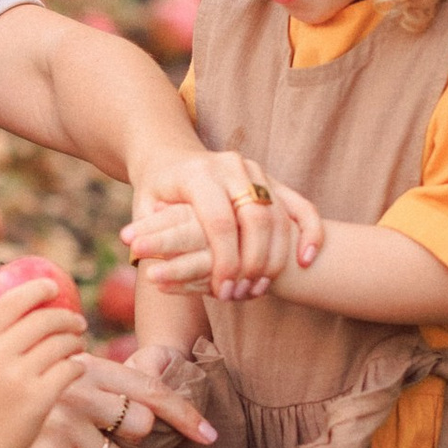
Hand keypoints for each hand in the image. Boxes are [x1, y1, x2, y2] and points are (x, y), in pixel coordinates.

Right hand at [0, 276, 89, 447]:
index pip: (11, 302)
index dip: (37, 290)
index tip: (53, 288)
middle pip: (42, 320)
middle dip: (65, 317)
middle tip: (76, 321)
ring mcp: (18, 377)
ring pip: (60, 343)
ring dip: (74, 340)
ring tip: (78, 345)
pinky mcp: (39, 399)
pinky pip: (69, 369)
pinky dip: (77, 364)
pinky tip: (77, 368)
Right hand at [18, 343, 217, 447]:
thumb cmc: (27, 395)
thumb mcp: (61, 367)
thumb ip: (114, 372)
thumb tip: (161, 363)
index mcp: (86, 365)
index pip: (149, 389)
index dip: (184, 413)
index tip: (209, 435)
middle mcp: (78, 392)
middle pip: (140, 425)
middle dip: (129, 436)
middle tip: (100, 431)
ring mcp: (64, 425)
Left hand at [123, 147, 321, 300]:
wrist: (169, 154)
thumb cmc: (155, 190)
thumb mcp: (143, 205)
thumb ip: (146, 228)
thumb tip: (138, 253)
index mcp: (198, 173)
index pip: (219, 221)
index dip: (224, 260)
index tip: (222, 291)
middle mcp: (231, 167)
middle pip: (255, 219)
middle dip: (252, 262)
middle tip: (243, 293)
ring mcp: (255, 171)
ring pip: (279, 215)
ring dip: (275, 256)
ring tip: (263, 287)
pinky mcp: (271, 179)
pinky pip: (300, 205)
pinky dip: (309, 230)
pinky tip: (308, 259)